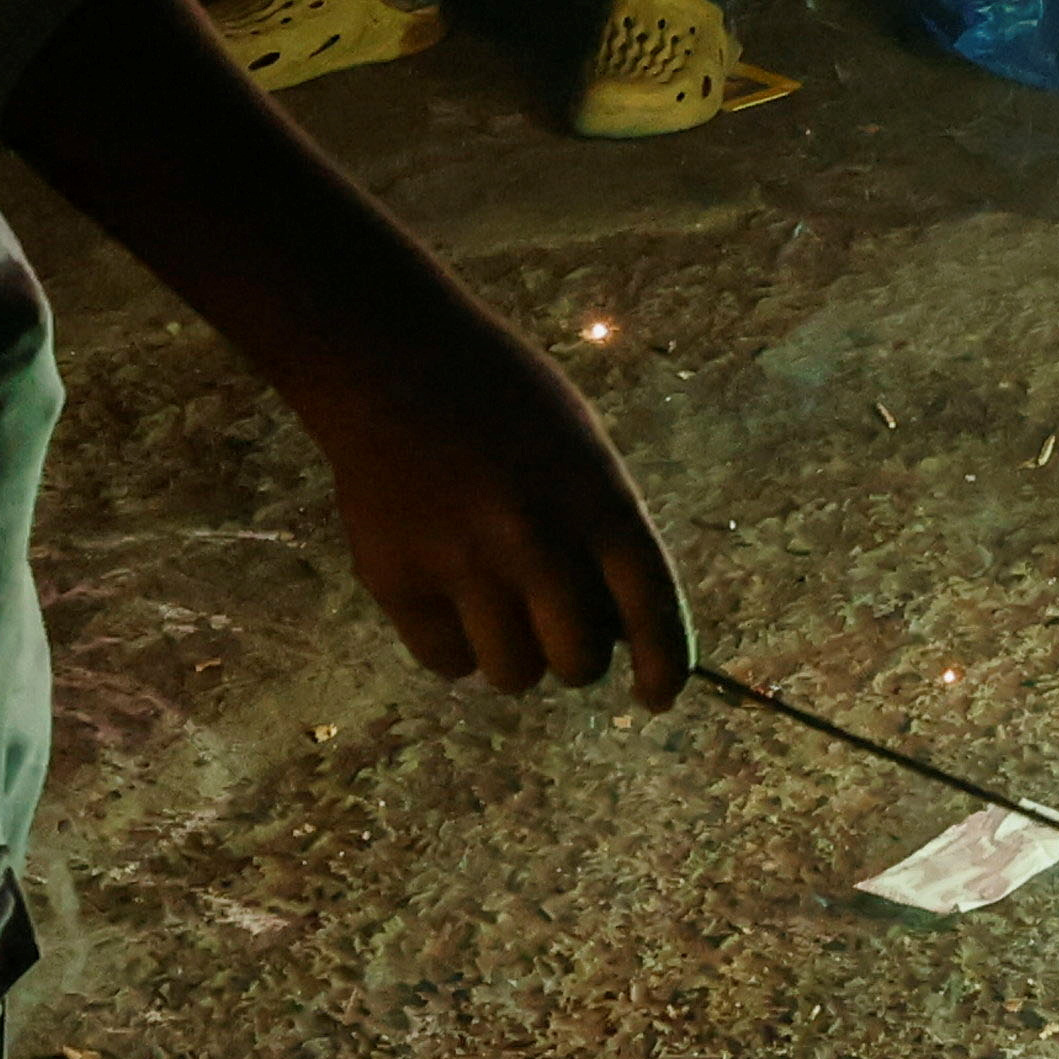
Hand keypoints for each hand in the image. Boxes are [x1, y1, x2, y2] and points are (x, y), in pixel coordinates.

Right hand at [302, 310, 689, 701]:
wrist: (393, 361)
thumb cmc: (502, 399)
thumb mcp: (580, 447)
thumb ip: (601, 532)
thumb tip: (613, 631)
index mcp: (598, 499)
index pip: (653, 609)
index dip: (664, 666)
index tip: (657, 697)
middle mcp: (538, 541)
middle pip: (578, 662)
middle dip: (574, 657)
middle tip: (555, 628)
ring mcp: (465, 565)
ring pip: (512, 674)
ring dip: (513, 654)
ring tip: (496, 602)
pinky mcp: (398, 582)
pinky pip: (446, 661)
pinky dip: (453, 645)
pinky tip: (447, 591)